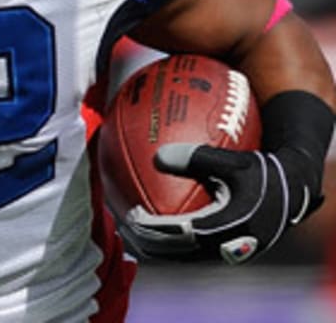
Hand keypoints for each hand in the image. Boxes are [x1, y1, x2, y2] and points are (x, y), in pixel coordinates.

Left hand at [119, 142, 322, 263]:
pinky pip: (188, 251)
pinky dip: (166, 243)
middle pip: (172, 252)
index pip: (177, 235)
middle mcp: (222, 247)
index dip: (149, 228)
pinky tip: (148, 226)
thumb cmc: (261, 172)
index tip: (128, 215)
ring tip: (126, 229)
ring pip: (178, 256)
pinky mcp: (224, 252)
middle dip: (142, 241)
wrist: (292, 192)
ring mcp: (223, 253)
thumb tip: (159, 155)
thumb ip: (198, 158)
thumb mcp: (234, 161)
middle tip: (119, 223)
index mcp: (224, 228)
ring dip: (152, 246)